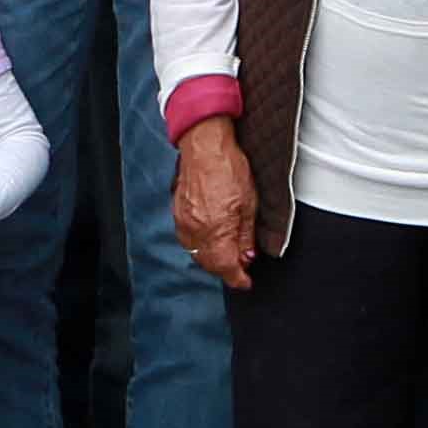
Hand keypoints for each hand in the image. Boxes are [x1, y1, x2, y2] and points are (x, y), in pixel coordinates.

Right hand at [170, 120, 256, 289]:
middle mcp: (196, 231)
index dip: (238, 279)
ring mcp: (184, 223)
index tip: (246, 282)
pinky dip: (200, 245)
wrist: (204, 145)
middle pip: (210, 265)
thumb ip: (246, 235)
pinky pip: (188, 240)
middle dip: (226, 269)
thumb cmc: (228, 167)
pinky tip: (211, 238)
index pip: (226, 268)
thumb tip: (247, 256)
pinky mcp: (177, 213)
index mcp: (216, 230)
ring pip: (197, 254)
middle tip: (241, 264)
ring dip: (213, 258)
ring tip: (228, 251)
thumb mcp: (249, 203)